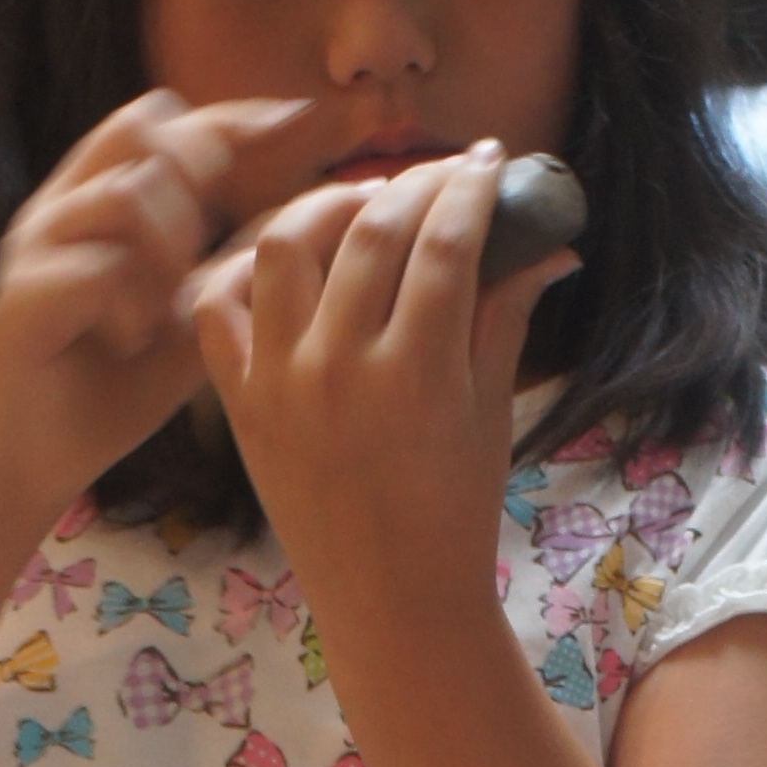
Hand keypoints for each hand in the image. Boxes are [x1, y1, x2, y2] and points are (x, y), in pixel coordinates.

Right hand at [0, 93, 310, 521]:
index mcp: (98, 201)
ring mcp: (35, 247)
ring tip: (163, 308)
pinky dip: (132, 305)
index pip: (167, 123)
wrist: (32, 462)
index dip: (231, 116)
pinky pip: (99, 270)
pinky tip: (132, 343)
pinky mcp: (20, 297)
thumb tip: (304, 224)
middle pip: (142, 128)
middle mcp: (62, 207)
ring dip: (169, 246)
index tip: (294, 121)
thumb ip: (233, 273)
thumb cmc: (109, 392)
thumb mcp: (189, 324)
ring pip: (126, 194)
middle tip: (203, 249)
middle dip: (196, 176)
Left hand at [188, 144, 573, 643]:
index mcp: (418, 375)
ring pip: (287, 244)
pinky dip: (244, 269)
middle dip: (416, 182)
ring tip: (366, 205)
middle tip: (442, 175)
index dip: (472, 186)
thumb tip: (548, 244)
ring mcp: (280, 384)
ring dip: (330, 204)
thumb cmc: (453, 516)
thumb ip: (507, 315)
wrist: (392, 605)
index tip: (488, 161)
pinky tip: (288, 263)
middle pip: (373, 230)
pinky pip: (218, 308)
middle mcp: (341, 370)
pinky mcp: (239, 405)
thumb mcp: (491, 415)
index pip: (445, 240)